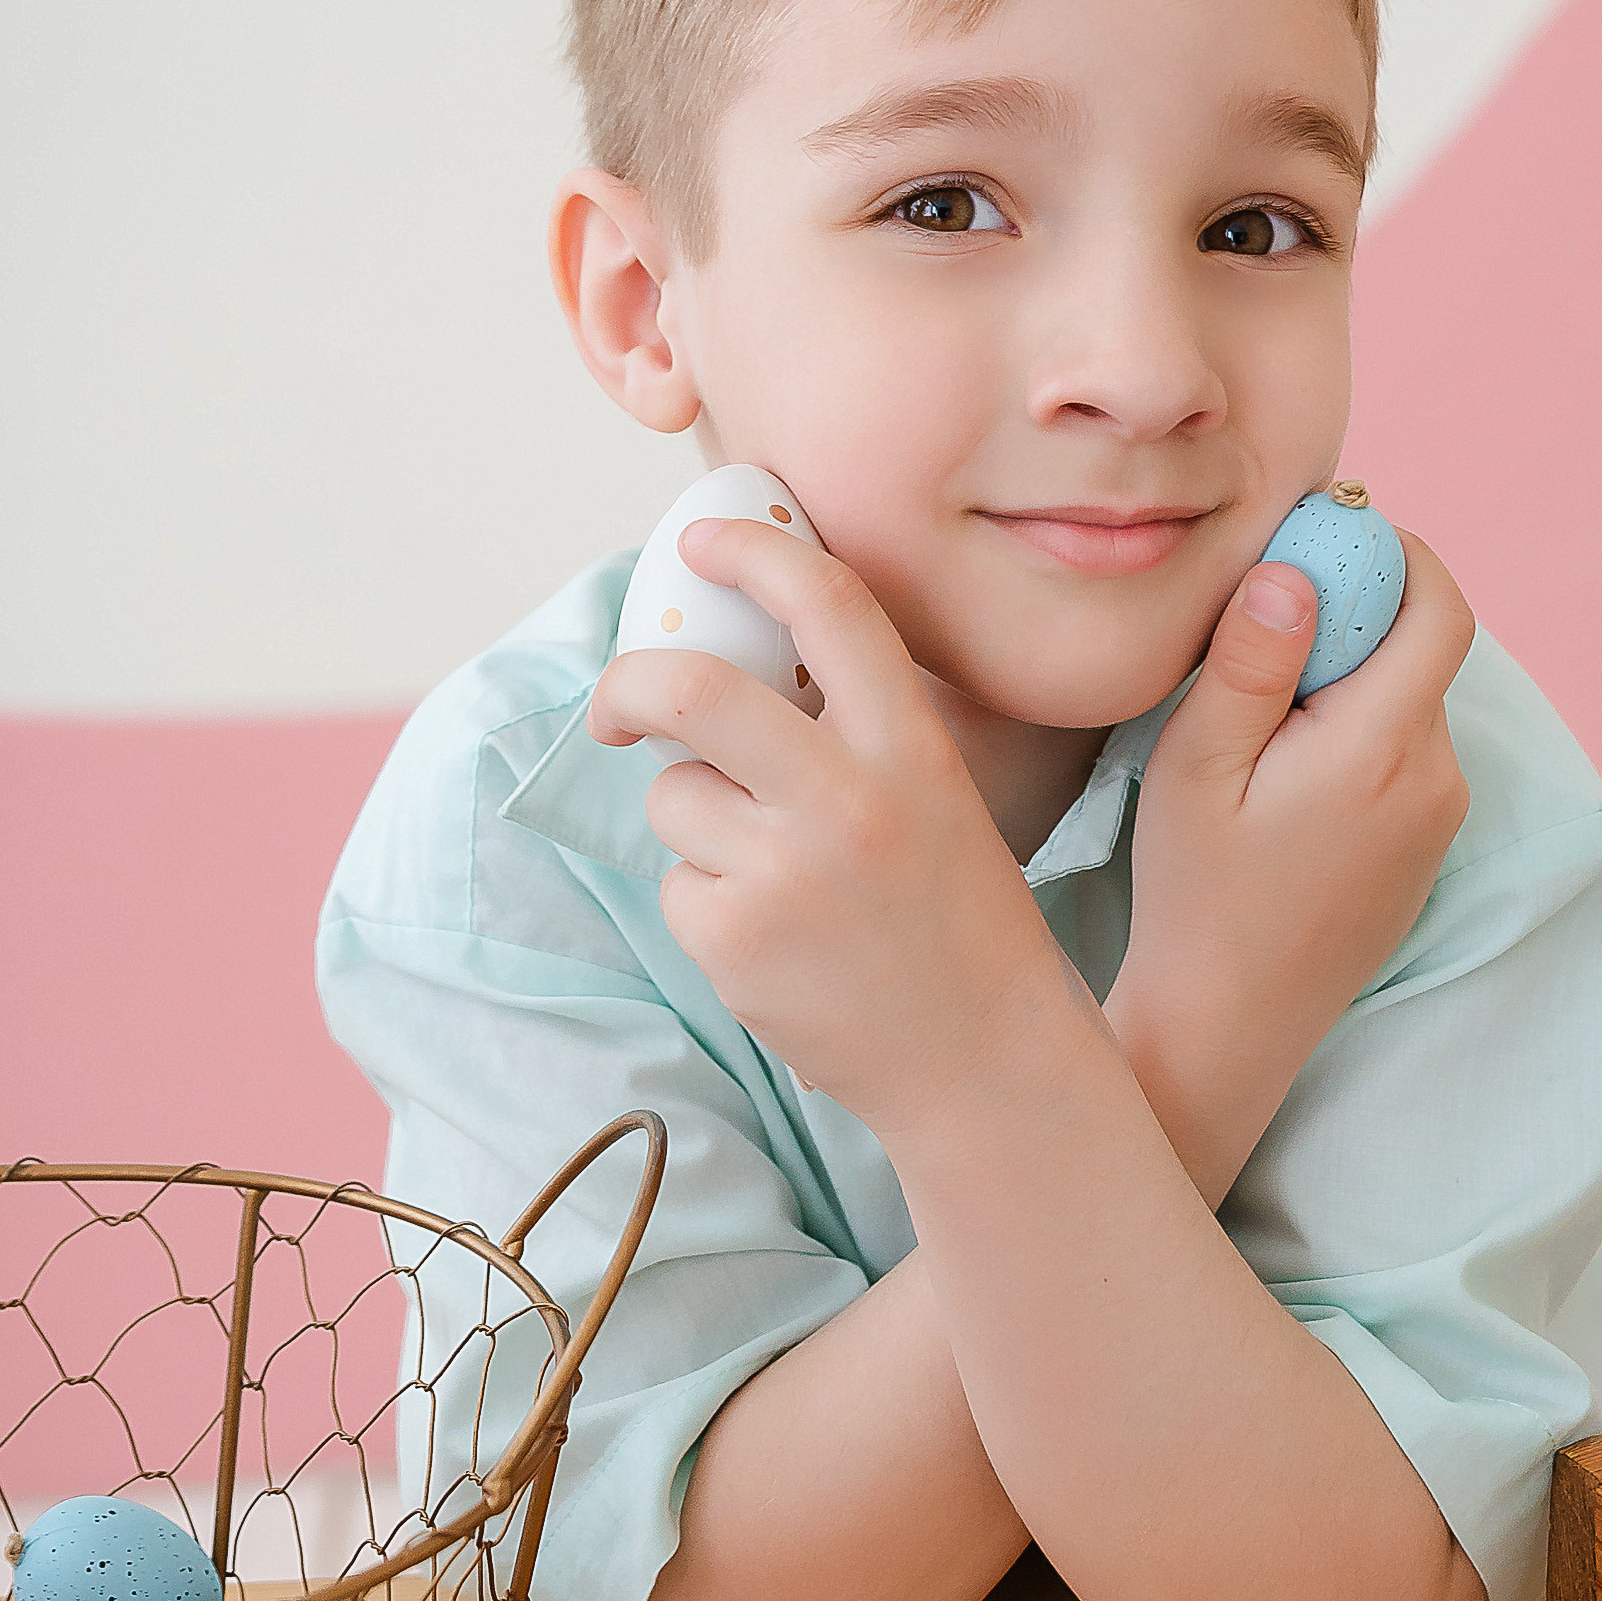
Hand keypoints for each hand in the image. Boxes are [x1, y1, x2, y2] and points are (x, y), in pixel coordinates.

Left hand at [588, 518, 1077, 1134]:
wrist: (983, 1058)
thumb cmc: (953, 916)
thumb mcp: (933, 795)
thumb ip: (849, 728)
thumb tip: (730, 660)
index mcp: (911, 746)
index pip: (828, 606)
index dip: (753, 552)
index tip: (702, 542)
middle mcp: (848, 798)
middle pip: (691, 691)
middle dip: (629, 683)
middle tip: (618, 706)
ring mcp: (785, 873)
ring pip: (676, 798)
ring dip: (700, 824)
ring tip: (776, 878)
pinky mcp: (735, 940)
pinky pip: (680, 885)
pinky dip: (710, 906)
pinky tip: (777, 942)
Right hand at [1107, 531, 1474, 1199]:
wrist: (1227, 1024)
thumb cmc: (1197, 896)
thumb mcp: (1198, 768)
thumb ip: (1250, 662)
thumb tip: (1295, 571)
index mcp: (1385, 748)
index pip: (1438, 608)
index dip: (1396, 551)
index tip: (1328, 530)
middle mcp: (1435, 780)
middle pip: (1422, 649)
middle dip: (1359, 610)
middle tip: (1269, 610)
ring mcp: (1437, 821)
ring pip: (1410, 702)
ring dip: (1352, 676)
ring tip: (1260, 704)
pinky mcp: (1423, 851)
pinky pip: (1404, 755)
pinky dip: (1357, 729)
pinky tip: (1281, 766)